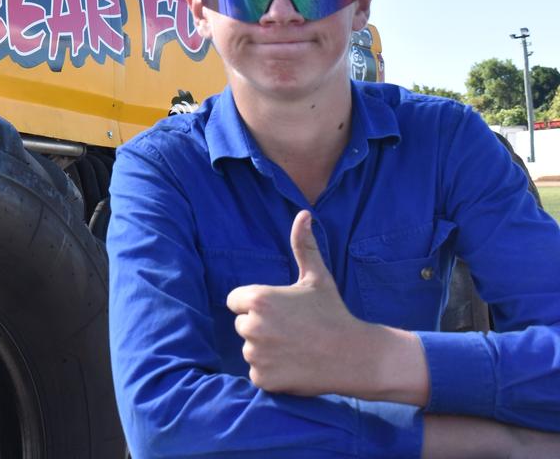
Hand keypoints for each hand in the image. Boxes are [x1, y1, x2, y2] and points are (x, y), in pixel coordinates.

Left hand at [226, 210, 424, 398]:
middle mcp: (252, 326)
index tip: (281, 311)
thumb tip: (303, 214)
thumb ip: (303, 246)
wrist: (356, 356)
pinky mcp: (263, 379)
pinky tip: (294, 365)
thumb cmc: (334, 313)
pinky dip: (271, 372)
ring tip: (295, 348)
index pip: (235, 300)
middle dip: (261, 327)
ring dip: (266, 350)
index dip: (256, 305)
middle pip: (241, 325)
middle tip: (292, 330)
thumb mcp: (317, 277)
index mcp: (258, 299)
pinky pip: (257, 373)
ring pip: (249, 349)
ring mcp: (256, 354)